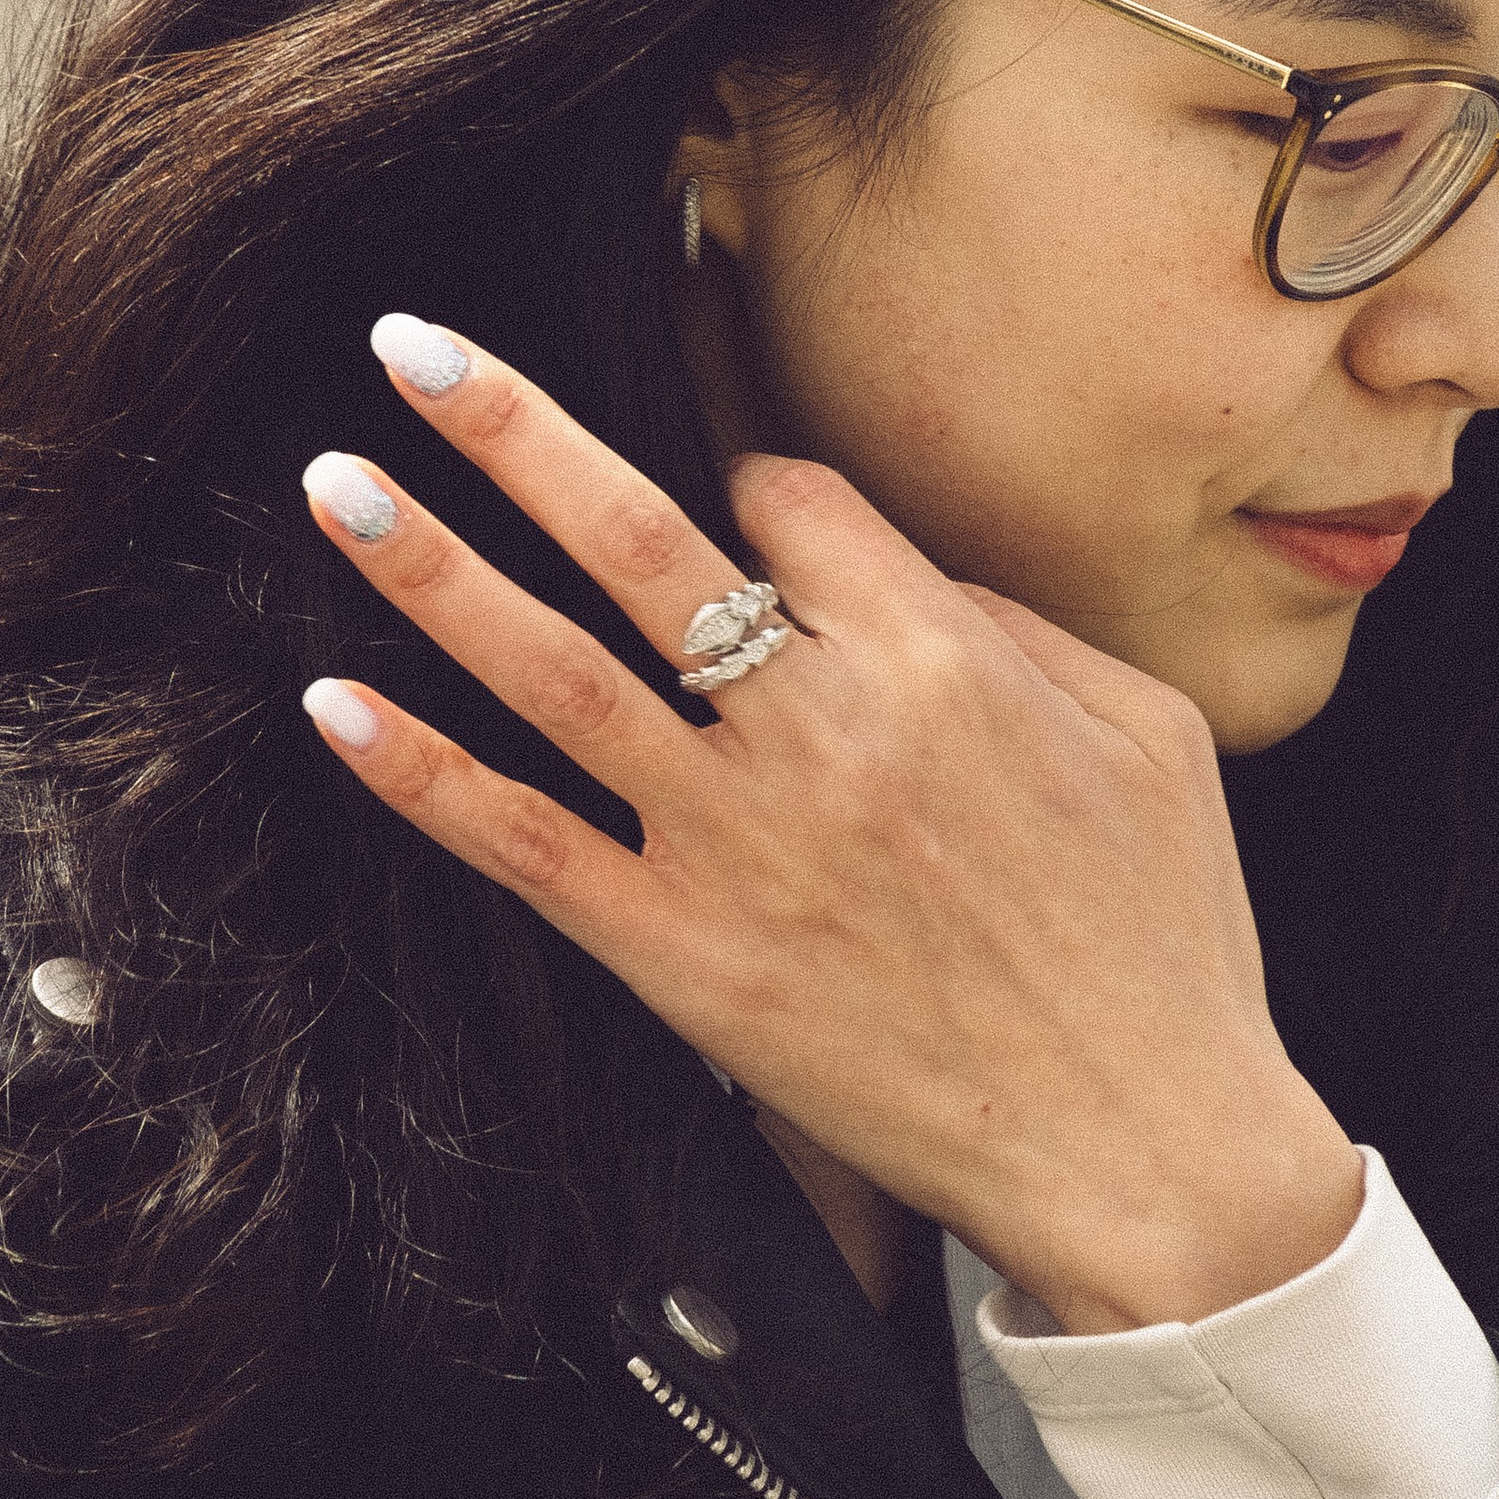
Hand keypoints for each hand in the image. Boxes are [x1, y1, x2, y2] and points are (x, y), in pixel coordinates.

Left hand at [298, 327, 1361, 1331]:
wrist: (1141, 1150)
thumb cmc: (1162, 942)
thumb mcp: (1146, 733)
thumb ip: (1011, 628)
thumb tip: (895, 570)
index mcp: (941, 657)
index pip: (785, 500)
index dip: (744, 484)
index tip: (725, 502)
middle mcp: (820, 729)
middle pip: (634, 539)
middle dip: (509, 428)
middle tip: (410, 349)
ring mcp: (737, 844)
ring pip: (551, 670)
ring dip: (430, 566)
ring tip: (335, 483)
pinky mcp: (681, 957)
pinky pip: (524, 845)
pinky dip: (422, 773)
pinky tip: (337, 706)